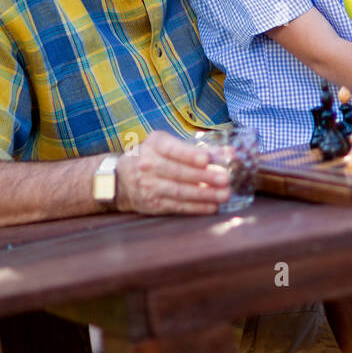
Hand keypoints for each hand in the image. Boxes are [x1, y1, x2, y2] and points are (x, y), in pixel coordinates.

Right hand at [115, 130, 230, 214]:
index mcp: (155, 145)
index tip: (206, 159)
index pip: (172, 149)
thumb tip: (230, 153)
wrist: (120, 179)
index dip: (189, 155)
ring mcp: (149, 186)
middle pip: (179, 172)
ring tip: (224, 195)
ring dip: (204, 194)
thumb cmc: (153, 156)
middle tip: (226, 179)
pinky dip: (195, 208)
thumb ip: (199, 148)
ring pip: (179, 191)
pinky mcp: (153, 204)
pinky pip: (177, 206)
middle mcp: (149, 165)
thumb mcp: (169, 145)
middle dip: (204, 177)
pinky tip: (211, 207)